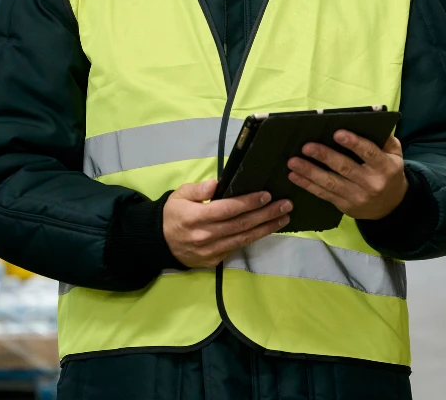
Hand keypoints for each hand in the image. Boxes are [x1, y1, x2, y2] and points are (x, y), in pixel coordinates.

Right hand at [163, 179, 291, 267]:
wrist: (159, 243)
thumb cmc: (173, 214)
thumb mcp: (179, 195)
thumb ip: (198, 190)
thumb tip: (215, 185)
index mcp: (195, 217)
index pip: (227, 209)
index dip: (248, 203)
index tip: (267, 195)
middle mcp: (205, 236)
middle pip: (241, 225)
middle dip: (266, 214)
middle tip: (286, 205)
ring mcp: (210, 251)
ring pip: (243, 239)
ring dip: (266, 228)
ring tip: (284, 217)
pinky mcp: (214, 260)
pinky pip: (237, 247)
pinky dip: (254, 238)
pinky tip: (267, 228)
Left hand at [287, 132, 407, 220]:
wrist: (390, 207)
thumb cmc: (390, 173)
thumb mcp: (396, 156)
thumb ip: (386, 140)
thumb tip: (369, 123)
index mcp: (386, 167)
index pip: (369, 153)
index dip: (354, 143)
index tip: (337, 133)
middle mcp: (372, 183)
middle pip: (345, 168)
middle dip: (324, 156)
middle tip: (306, 147)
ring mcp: (357, 197)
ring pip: (330, 183)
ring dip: (309, 172)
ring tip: (293, 162)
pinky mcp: (345, 206)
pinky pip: (324, 194)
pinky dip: (308, 185)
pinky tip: (295, 176)